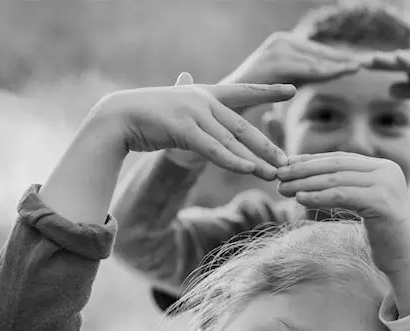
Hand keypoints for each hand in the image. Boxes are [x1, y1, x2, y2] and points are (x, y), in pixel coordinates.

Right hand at [98, 73, 295, 178]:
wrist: (117, 117)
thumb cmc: (147, 115)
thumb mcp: (175, 106)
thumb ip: (189, 101)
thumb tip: (186, 77)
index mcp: (205, 93)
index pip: (243, 91)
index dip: (268, 90)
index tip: (292, 90)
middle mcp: (203, 100)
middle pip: (243, 125)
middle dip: (267, 145)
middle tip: (288, 160)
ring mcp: (194, 113)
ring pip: (232, 140)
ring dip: (255, 159)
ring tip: (275, 173)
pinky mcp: (183, 129)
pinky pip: (214, 149)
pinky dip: (233, 161)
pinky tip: (250, 170)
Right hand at [223, 31, 361, 86]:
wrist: (225, 104)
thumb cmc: (253, 98)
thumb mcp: (283, 85)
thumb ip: (303, 78)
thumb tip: (323, 77)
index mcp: (284, 44)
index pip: (317, 52)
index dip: (339, 58)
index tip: (360, 63)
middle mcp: (282, 41)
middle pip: (320, 52)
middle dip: (344, 58)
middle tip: (369, 62)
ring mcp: (278, 48)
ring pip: (316, 59)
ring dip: (339, 63)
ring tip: (360, 67)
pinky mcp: (275, 60)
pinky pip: (306, 67)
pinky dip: (326, 71)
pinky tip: (344, 72)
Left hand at [277, 153, 409, 273]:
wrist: (405, 258)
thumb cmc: (381, 234)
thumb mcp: (363, 203)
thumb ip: (347, 187)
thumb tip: (310, 177)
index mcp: (383, 167)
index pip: (341, 158)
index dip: (312, 160)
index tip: (287, 164)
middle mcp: (388, 170)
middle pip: (336, 165)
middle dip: (304, 169)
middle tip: (279, 175)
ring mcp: (387, 185)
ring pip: (336, 179)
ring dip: (306, 183)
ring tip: (283, 189)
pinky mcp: (382, 202)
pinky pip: (342, 195)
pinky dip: (318, 196)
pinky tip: (300, 199)